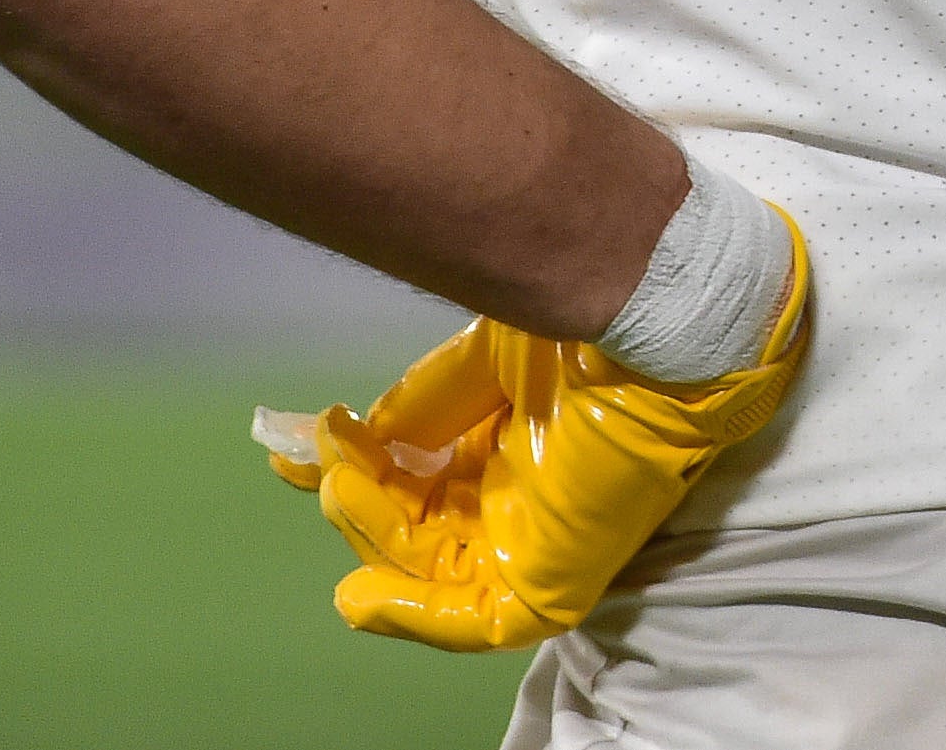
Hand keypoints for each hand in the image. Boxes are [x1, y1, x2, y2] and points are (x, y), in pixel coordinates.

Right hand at [254, 207, 810, 648]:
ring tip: (346, 487)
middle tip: (332, 465)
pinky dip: (418, 615)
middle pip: (417, 529)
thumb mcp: (482, 363)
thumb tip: (348, 445)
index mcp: (509, 448)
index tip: (292, 455)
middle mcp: (521, 500)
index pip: (418, 482)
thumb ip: (421, 410)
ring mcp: (539, 542)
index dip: (356, 474)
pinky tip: (362, 591)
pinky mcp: (558, 577)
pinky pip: (481, 620)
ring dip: (378, 539)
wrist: (652, 325)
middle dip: (363, 505)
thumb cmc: (583, 326)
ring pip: (433, 571)